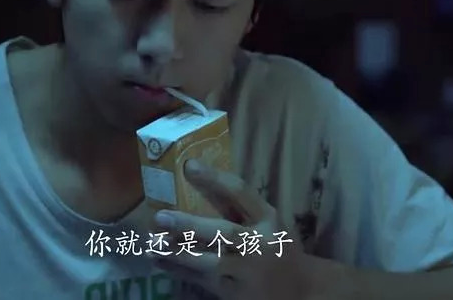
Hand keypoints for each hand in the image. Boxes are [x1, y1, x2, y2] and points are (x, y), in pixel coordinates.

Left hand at [149, 159, 313, 299]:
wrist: (300, 289)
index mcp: (268, 219)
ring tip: (153, 245)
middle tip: (161, 217)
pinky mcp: (236, 292)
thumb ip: (238, 208)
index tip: (188, 165)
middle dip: (190, 225)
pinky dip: (179, 271)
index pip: (241, 193)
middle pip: (223, 232)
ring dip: (179, 254)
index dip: (214, 178)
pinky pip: (203, 281)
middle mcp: (260, 244)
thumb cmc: (276, 247)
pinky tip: (159, 262)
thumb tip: (195, 180)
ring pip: (210, 262)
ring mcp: (248, 271)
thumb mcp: (267, 222)